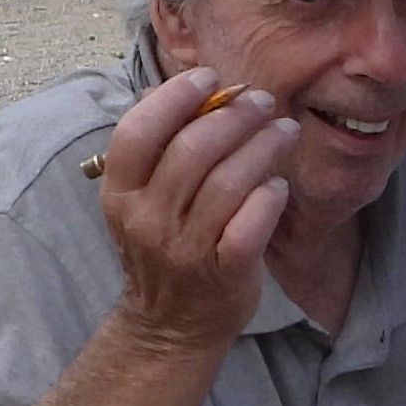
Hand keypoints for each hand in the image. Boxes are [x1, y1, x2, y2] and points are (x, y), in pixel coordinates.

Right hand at [99, 67, 300, 353]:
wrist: (171, 327)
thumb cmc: (166, 248)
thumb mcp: (142, 202)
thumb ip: (160, 151)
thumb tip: (192, 92)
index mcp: (121, 193)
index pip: (139, 131)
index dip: (176, 97)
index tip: (210, 79)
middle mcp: (148, 219)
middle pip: (192, 149)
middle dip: (234, 116)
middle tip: (262, 102)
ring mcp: (185, 249)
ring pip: (228, 182)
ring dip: (263, 147)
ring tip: (284, 131)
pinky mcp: (223, 273)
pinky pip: (250, 226)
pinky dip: (268, 199)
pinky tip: (278, 186)